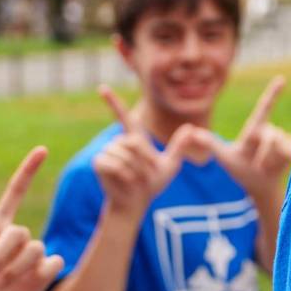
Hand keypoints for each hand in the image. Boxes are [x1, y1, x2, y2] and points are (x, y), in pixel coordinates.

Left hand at [0, 146, 62, 290]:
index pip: (15, 193)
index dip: (28, 171)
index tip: (42, 149)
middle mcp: (18, 237)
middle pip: (20, 231)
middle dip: (1, 255)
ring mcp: (33, 253)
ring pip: (35, 249)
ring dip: (15, 269)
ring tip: (2, 282)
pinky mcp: (46, 269)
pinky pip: (51, 262)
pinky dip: (37, 275)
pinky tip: (26, 283)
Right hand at [92, 84, 211, 219]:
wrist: (137, 203)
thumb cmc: (151, 185)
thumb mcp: (170, 165)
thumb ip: (179, 147)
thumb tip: (191, 129)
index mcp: (133, 139)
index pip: (124, 117)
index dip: (113, 103)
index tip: (102, 88)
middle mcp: (118, 142)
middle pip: (134, 143)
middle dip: (145, 161)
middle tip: (147, 175)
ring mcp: (106, 151)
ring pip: (125, 154)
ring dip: (136, 170)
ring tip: (136, 180)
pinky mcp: (99, 163)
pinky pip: (114, 163)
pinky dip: (124, 175)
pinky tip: (125, 182)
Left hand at [208, 76, 290, 202]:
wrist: (258, 185)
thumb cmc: (240, 169)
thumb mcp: (224, 157)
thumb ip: (211, 143)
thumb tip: (193, 132)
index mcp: (254, 128)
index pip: (264, 108)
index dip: (272, 93)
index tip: (281, 79)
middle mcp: (269, 129)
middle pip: (269, 137)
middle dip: (262, 156)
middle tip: (256, 165)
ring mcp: (281, 137)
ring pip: (278, 145)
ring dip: (269, 161)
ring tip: (265, 166)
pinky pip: (287, 152)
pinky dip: (279, 163)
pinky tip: (275, 166)